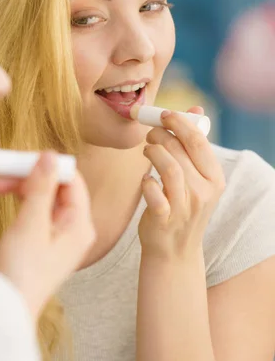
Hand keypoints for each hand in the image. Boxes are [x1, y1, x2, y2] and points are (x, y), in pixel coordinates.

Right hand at [0, 152, 94, 319]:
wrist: (5, 310)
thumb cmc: (21, 272)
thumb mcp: (30, 224)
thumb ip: (41, 187)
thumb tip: (50, 156)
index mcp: (81, 225)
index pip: (72, 180)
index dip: (48, 165)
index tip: (21, 159)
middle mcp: (75, 229)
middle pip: (57, 187)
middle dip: (30, 176)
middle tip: (1, 172)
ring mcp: (60, 237)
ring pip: (44, 197)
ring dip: (22, 187)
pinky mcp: (44, 243)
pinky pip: (37, 211)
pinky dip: (20, 201)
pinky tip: (4, 199)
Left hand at [139, 107, 225, 260]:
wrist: (175, 251)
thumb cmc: (182, 206)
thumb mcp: (197, 179)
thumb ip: (195, 146)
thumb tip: (195, 109)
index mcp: (214, 178)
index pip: (199, 141)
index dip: (180, 123)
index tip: (164, 114)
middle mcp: (203, 192)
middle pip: (180, 151)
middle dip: (161, 135)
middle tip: (150, 133)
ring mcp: (185, 206)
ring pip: (168, 167)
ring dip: (153, 152)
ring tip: (146, 150)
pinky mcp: (164, 218)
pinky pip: (153, 191)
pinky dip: (146, 181)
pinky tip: (145, 179)